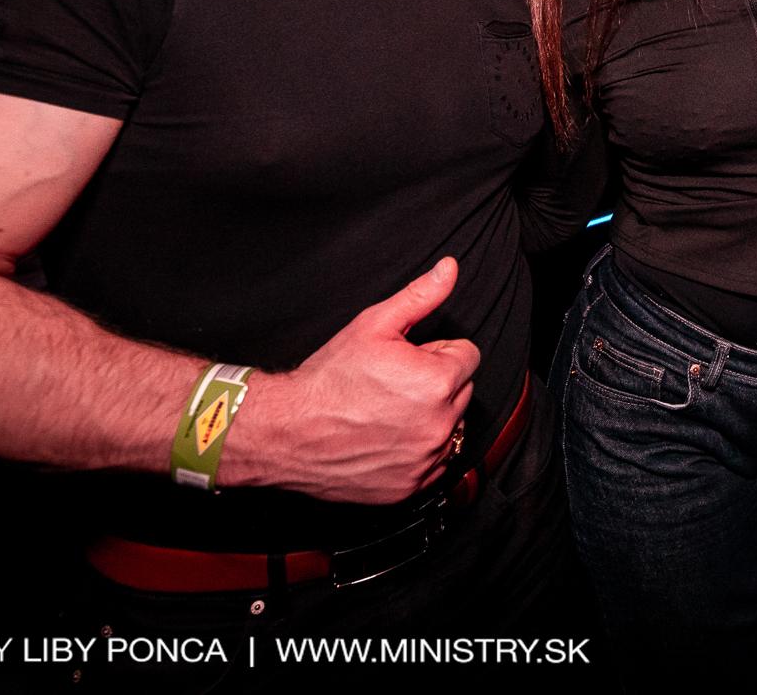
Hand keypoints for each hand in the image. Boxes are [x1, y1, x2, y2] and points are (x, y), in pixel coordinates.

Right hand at [226, 257, 477, 503]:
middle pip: (461, 391)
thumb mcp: (374, 324)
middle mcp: (439, 424)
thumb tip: (450, 269)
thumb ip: (421, 295)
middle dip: (435, 384)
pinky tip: (385, 438)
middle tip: (393, 384)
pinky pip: (433, 463)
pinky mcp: (410, 487)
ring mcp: (425, 460)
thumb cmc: (328, 378)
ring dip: (430, 418)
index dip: (436, 352)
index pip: (468, 356)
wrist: (287, 431)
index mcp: (439, 381)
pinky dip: (417, 451)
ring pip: (449, 427)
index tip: (408, 360)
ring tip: (387, 411)